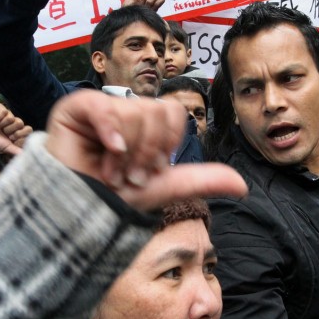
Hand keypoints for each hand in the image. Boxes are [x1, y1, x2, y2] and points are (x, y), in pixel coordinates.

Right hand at [45, 90, 246, 211]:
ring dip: (125, 154)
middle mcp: (125, 112)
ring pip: (133, 112)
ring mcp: (100, 108)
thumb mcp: (162, 189)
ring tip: (110, 172)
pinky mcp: (75, 109)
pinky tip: (110, 151)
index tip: (150, 170)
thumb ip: (200, 181)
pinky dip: (110, 130)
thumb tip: (242, 186)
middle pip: (155, 110)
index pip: (173, 111)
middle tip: (129, 175)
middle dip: (147, 152)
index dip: (167, 143)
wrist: (77, 213)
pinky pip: (102, 105)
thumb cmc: (113, 200)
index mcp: (146, 125)